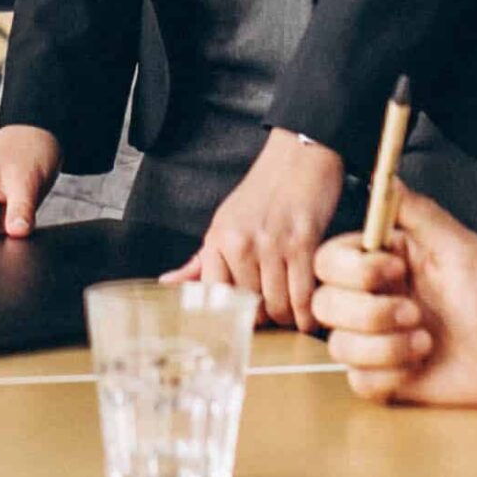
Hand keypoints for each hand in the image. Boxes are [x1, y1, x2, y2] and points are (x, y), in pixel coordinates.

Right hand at [0, 125, 59, 242]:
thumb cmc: (26, 148)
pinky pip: (0, 241)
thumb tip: (17, 233)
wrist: (41, 137)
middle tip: (6, 258)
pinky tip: (20, 241)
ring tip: (15, 242)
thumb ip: (20, 208)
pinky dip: (9, 245)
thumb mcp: (24, 179)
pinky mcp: (1, 220)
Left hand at [166, 129, 343, 328]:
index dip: (235, 314)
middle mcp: (240, 243)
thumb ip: (200, 260)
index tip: (247, 318)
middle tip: (275, 313)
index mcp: (217, 239)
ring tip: (293, 313)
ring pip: (279, 308)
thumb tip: (167, 283)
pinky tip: (308, 314)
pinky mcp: (302, 244)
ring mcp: (272, 244)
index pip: (217, 298)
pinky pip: (303, 297)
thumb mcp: (224, 222)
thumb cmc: (262, 193)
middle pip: (252, 309)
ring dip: (288, 318)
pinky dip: (308, 314)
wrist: (298, 158)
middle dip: (266, 317)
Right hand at [312, 186, 476, 405]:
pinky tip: (418, 366)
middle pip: (323, 302)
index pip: (328, 259)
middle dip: (371, 313)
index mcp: (381, 263)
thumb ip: (421, 213)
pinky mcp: (380, 377)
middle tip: (415, 314)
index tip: (396, 272)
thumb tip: (386, 178)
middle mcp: (368, 298)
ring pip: (338, 345)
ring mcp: (371, 339)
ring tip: (425, 343)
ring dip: (385, 347)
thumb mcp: (461, 248)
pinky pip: (358, 381)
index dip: (354, 270)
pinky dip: (389, 376)